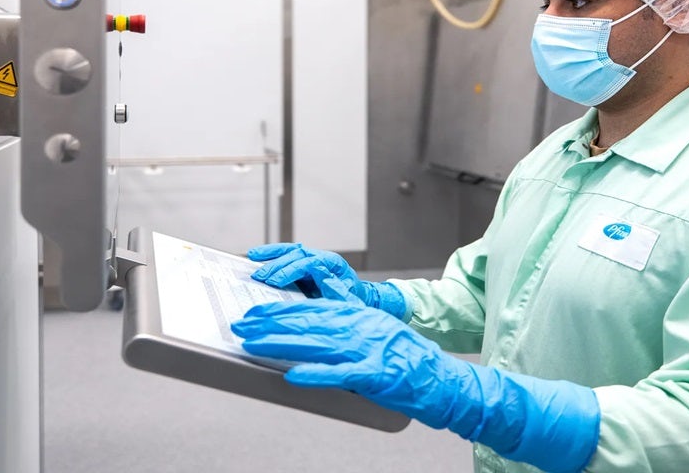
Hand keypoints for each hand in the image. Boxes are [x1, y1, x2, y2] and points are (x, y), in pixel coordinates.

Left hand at [231, 299, 599, 472]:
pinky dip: (315, 373)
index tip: (253, 311)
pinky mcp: (377, 373)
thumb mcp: (376, 336)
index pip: (312, 306)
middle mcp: (364, 325)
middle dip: (270, 322)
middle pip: (308, 319)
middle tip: (241, 325)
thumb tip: (307, 334)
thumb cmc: (411, 364)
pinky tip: (291, 374)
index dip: (279, 308)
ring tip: (252, 343)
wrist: (447, 383)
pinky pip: (340, 373)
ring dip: (280, 342)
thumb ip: (345, 332)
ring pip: (316, 341)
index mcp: (362, 314)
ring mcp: (370, 348)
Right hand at [248, 243, 406, 317]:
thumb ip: (335, 290)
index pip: (309, 262)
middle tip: (260, 277)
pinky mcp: (303, 262)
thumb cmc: (352, 299)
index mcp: (333, 263)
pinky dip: (271, 254)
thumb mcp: (347, 298)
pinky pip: (286, 254)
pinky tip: (256, 255)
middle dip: (277, 265)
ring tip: (253, 259)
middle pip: (296, 255)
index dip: (291, 271)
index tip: (276, 281)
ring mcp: (312, 257)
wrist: (357, 297)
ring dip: (270, 254)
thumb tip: (321, 280)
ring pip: (289, 250)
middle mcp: (321, 257)